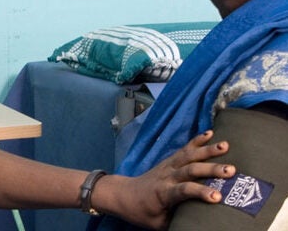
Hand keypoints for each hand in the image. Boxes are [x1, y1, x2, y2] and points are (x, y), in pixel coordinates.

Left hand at [94, 130, 234, 229]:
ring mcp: (167, 166)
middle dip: (210, 169)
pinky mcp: (169, 160)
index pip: (183, 191)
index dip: (199, 192)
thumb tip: (201, 224)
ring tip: (225, 146)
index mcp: (163, 194)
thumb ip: (179, 221)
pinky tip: (211, 133)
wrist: (124, 194)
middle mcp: (166, 176)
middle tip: (231, 170)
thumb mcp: (159, 223)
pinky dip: (197, 141)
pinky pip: (184, 149)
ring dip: (207, 150)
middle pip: (189, 170)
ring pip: (188, 156)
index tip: (217, 197)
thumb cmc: (143, 211)